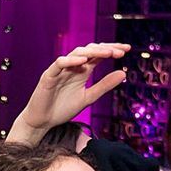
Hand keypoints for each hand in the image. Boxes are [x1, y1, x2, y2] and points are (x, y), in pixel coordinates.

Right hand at [11, 44, 129, 143]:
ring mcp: (60, 69)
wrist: (43, 122)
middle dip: (106, 49)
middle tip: (121, 51)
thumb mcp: (89, 98)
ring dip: (92, 52)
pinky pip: (59, 64)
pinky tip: (83, 61)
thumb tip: (123, 73)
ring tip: (107, 53)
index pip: (99, 55)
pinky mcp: (49, 75)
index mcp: (82, 71)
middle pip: (90, 50)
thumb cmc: (63, 109)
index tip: (128, 49)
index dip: (112, 50)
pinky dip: (71, 61)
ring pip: (76, 53)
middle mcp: (72, 66)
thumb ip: (104, 86)